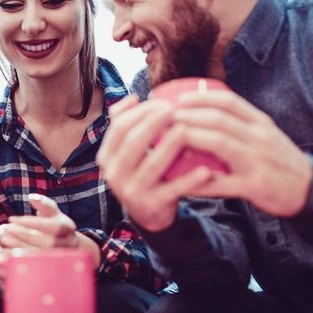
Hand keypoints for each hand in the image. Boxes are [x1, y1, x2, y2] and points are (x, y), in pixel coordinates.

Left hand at [0, 194, 100, 264]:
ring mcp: (59, 259)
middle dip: (21, 235)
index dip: (28, 222)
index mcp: (67, 228)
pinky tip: (5, 253)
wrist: (68, 246)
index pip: (48, 225)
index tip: (11, 219)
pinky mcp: (48, 269)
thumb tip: (32, 197)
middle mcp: (66, 245)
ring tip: (2, 240)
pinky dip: (17, 260)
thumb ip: (43, 203)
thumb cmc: (55, 225)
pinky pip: (31, 267)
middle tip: (4, 229)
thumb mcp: (52, 212)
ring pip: (37, 255)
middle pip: (43, 242)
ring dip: (17, 248)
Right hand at [96, 94, 213, 231]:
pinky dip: (190, 180)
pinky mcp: (152, 205)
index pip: (119, 126)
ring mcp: (132, 191)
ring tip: (186, 129)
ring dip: (170, 145)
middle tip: (175, 109)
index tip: (161, 101)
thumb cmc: (140, 173)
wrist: (147, 214)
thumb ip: (125, 125)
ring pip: (152, 163)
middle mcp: (115, 174)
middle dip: (154, 122)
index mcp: (107, 157)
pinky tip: (205, 170)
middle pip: (133, 141)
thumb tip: (133, 97)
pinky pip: (173, 189)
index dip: (140, 111)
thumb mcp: (126, 152)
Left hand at [174, 90, 312, 216]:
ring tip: (171, 137)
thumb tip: (205, 111)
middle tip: (165, 117)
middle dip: (190, 116)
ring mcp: (257, 161)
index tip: (179, 99)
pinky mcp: (255, 186)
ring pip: (220, 143)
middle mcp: (259, 138)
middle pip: (220, 119)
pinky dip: (202, 181)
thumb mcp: (265, 134)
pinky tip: (183, 181)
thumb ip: (240, 122)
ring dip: (193, 138)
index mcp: (260, 123)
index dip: (201, 97)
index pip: (229, 101)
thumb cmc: (279, 159)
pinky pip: (223, 183)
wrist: (310, 188)